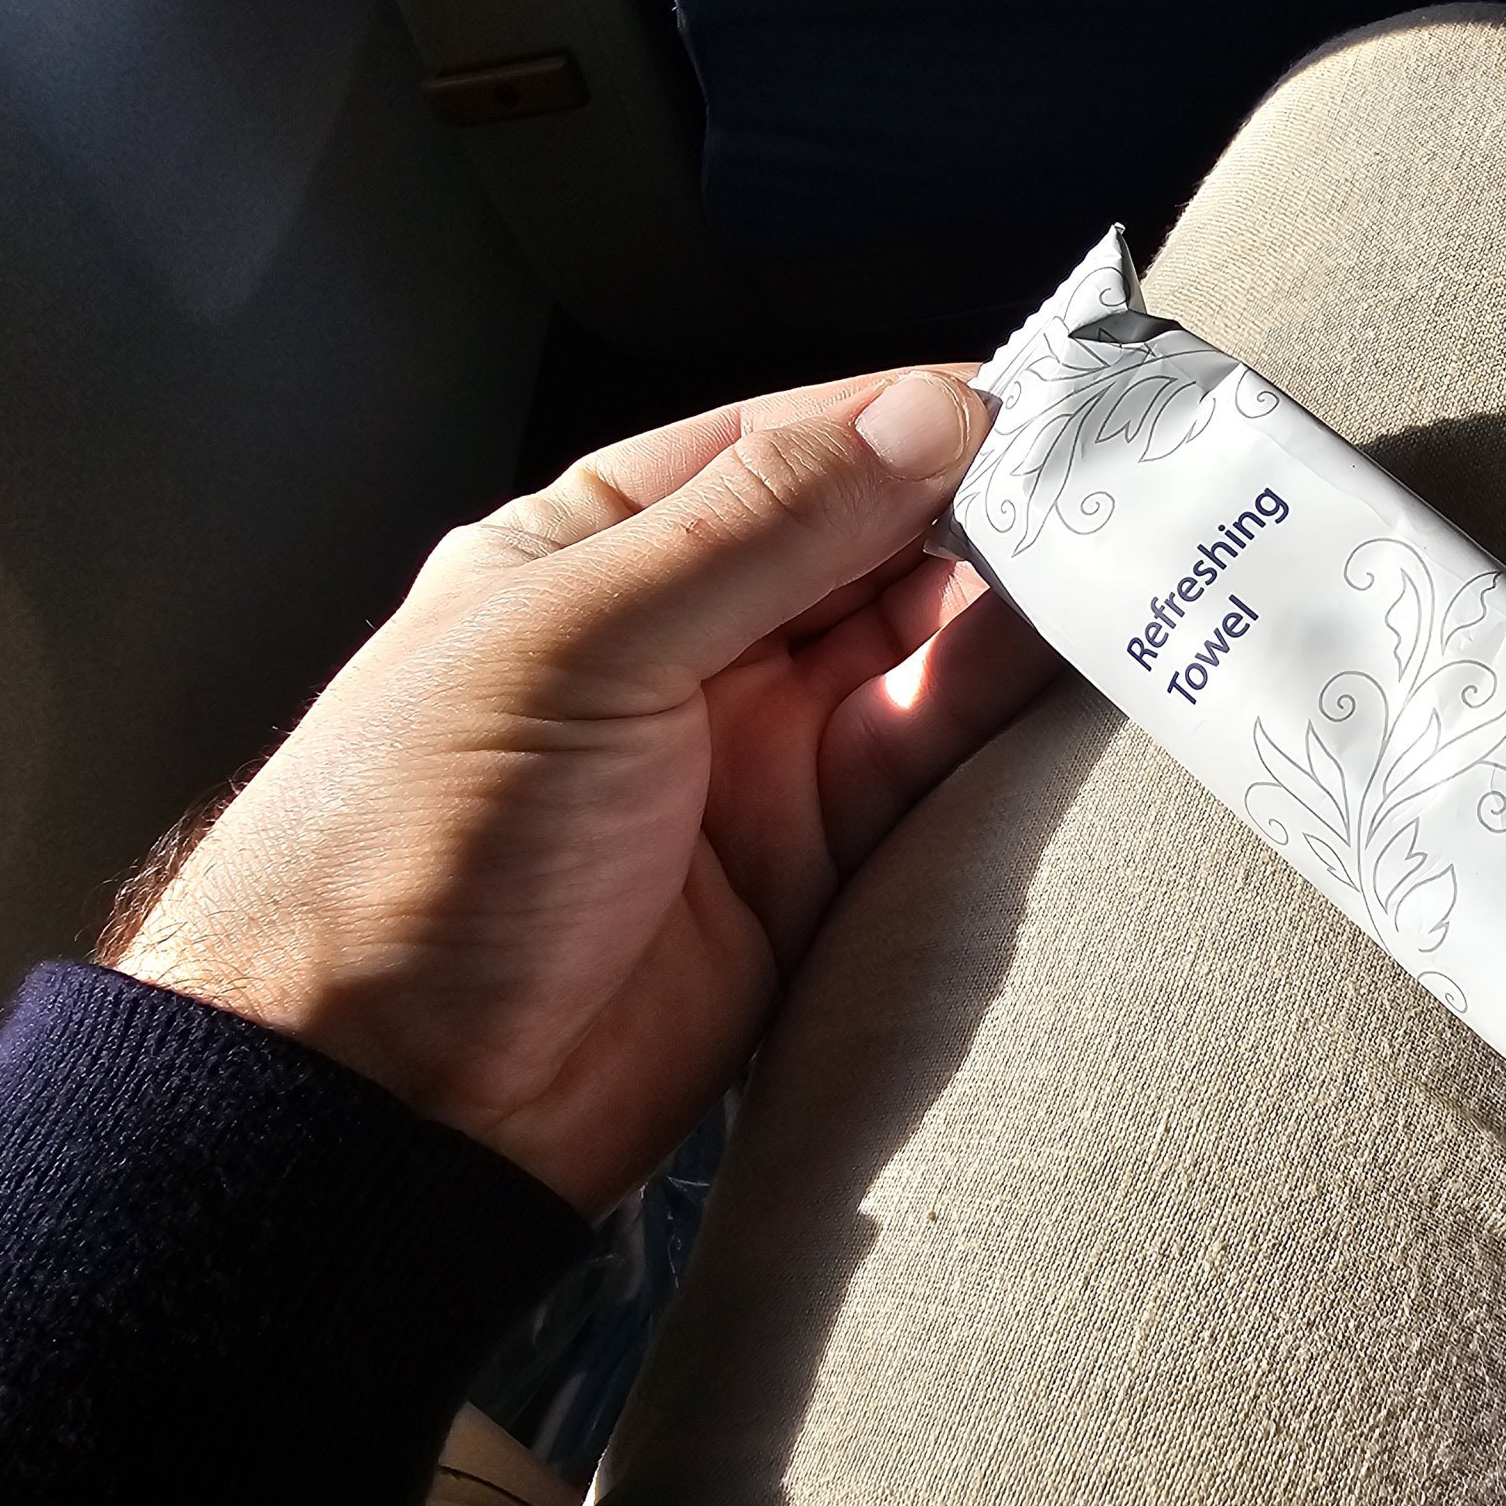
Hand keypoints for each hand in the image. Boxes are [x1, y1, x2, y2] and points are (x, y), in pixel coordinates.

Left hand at [110, 369, 1057, 1214]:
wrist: (393, 1108)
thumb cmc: (415, 846)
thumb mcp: (581, 642)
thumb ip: (760, 530)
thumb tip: (920, 413)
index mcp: (598, 553)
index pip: (780, 447)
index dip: (903, 417)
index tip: (1032, 398)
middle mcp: (686, 640)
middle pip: (863, 541)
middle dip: (974, 506)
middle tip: (1100, 481)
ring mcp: (753, 753)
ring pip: (913, 645)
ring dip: (1004, 602)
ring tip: (1112, 558)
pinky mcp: (812, 864)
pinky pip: (926, 761)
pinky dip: (996, 709)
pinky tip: (1070, 656)